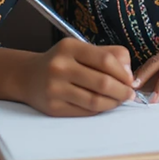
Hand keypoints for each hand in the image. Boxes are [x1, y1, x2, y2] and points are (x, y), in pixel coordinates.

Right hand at [20, 38, 135, 116]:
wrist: (28, 76)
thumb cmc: (62, 62)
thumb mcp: (81, 49)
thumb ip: (109, 55)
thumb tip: (129, 74)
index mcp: (69, 47)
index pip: (105, 60)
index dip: (123, 73)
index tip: (130, 80)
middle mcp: (59, 66)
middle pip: (102, 82)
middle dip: (122, 91)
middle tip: (129, 94)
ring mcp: (55, 88)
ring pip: (95, 101)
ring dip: (113, 103)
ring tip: (119, 100)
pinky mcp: (53, 107)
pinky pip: (85, 112)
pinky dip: (99, 110)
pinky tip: (102, 105)